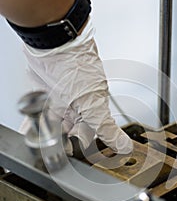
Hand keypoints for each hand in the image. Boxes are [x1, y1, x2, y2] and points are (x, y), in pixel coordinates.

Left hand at [20, 19, 132, 158]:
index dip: (79, 148)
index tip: (73, 155)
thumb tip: (125, 146)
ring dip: (46, 136)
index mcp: (91, 111)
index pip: (87, 137)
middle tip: (54, 150)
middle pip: (67, 135)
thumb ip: (106, 128)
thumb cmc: (77, 66)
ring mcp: (58, 104)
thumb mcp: (94, 103)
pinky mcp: (42, 99)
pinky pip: (36, 118)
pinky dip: (31, 127)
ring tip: (41, 143)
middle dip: (60, 143)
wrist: (53, 45)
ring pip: (51, 129)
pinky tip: (28, 133)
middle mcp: (75, 109)